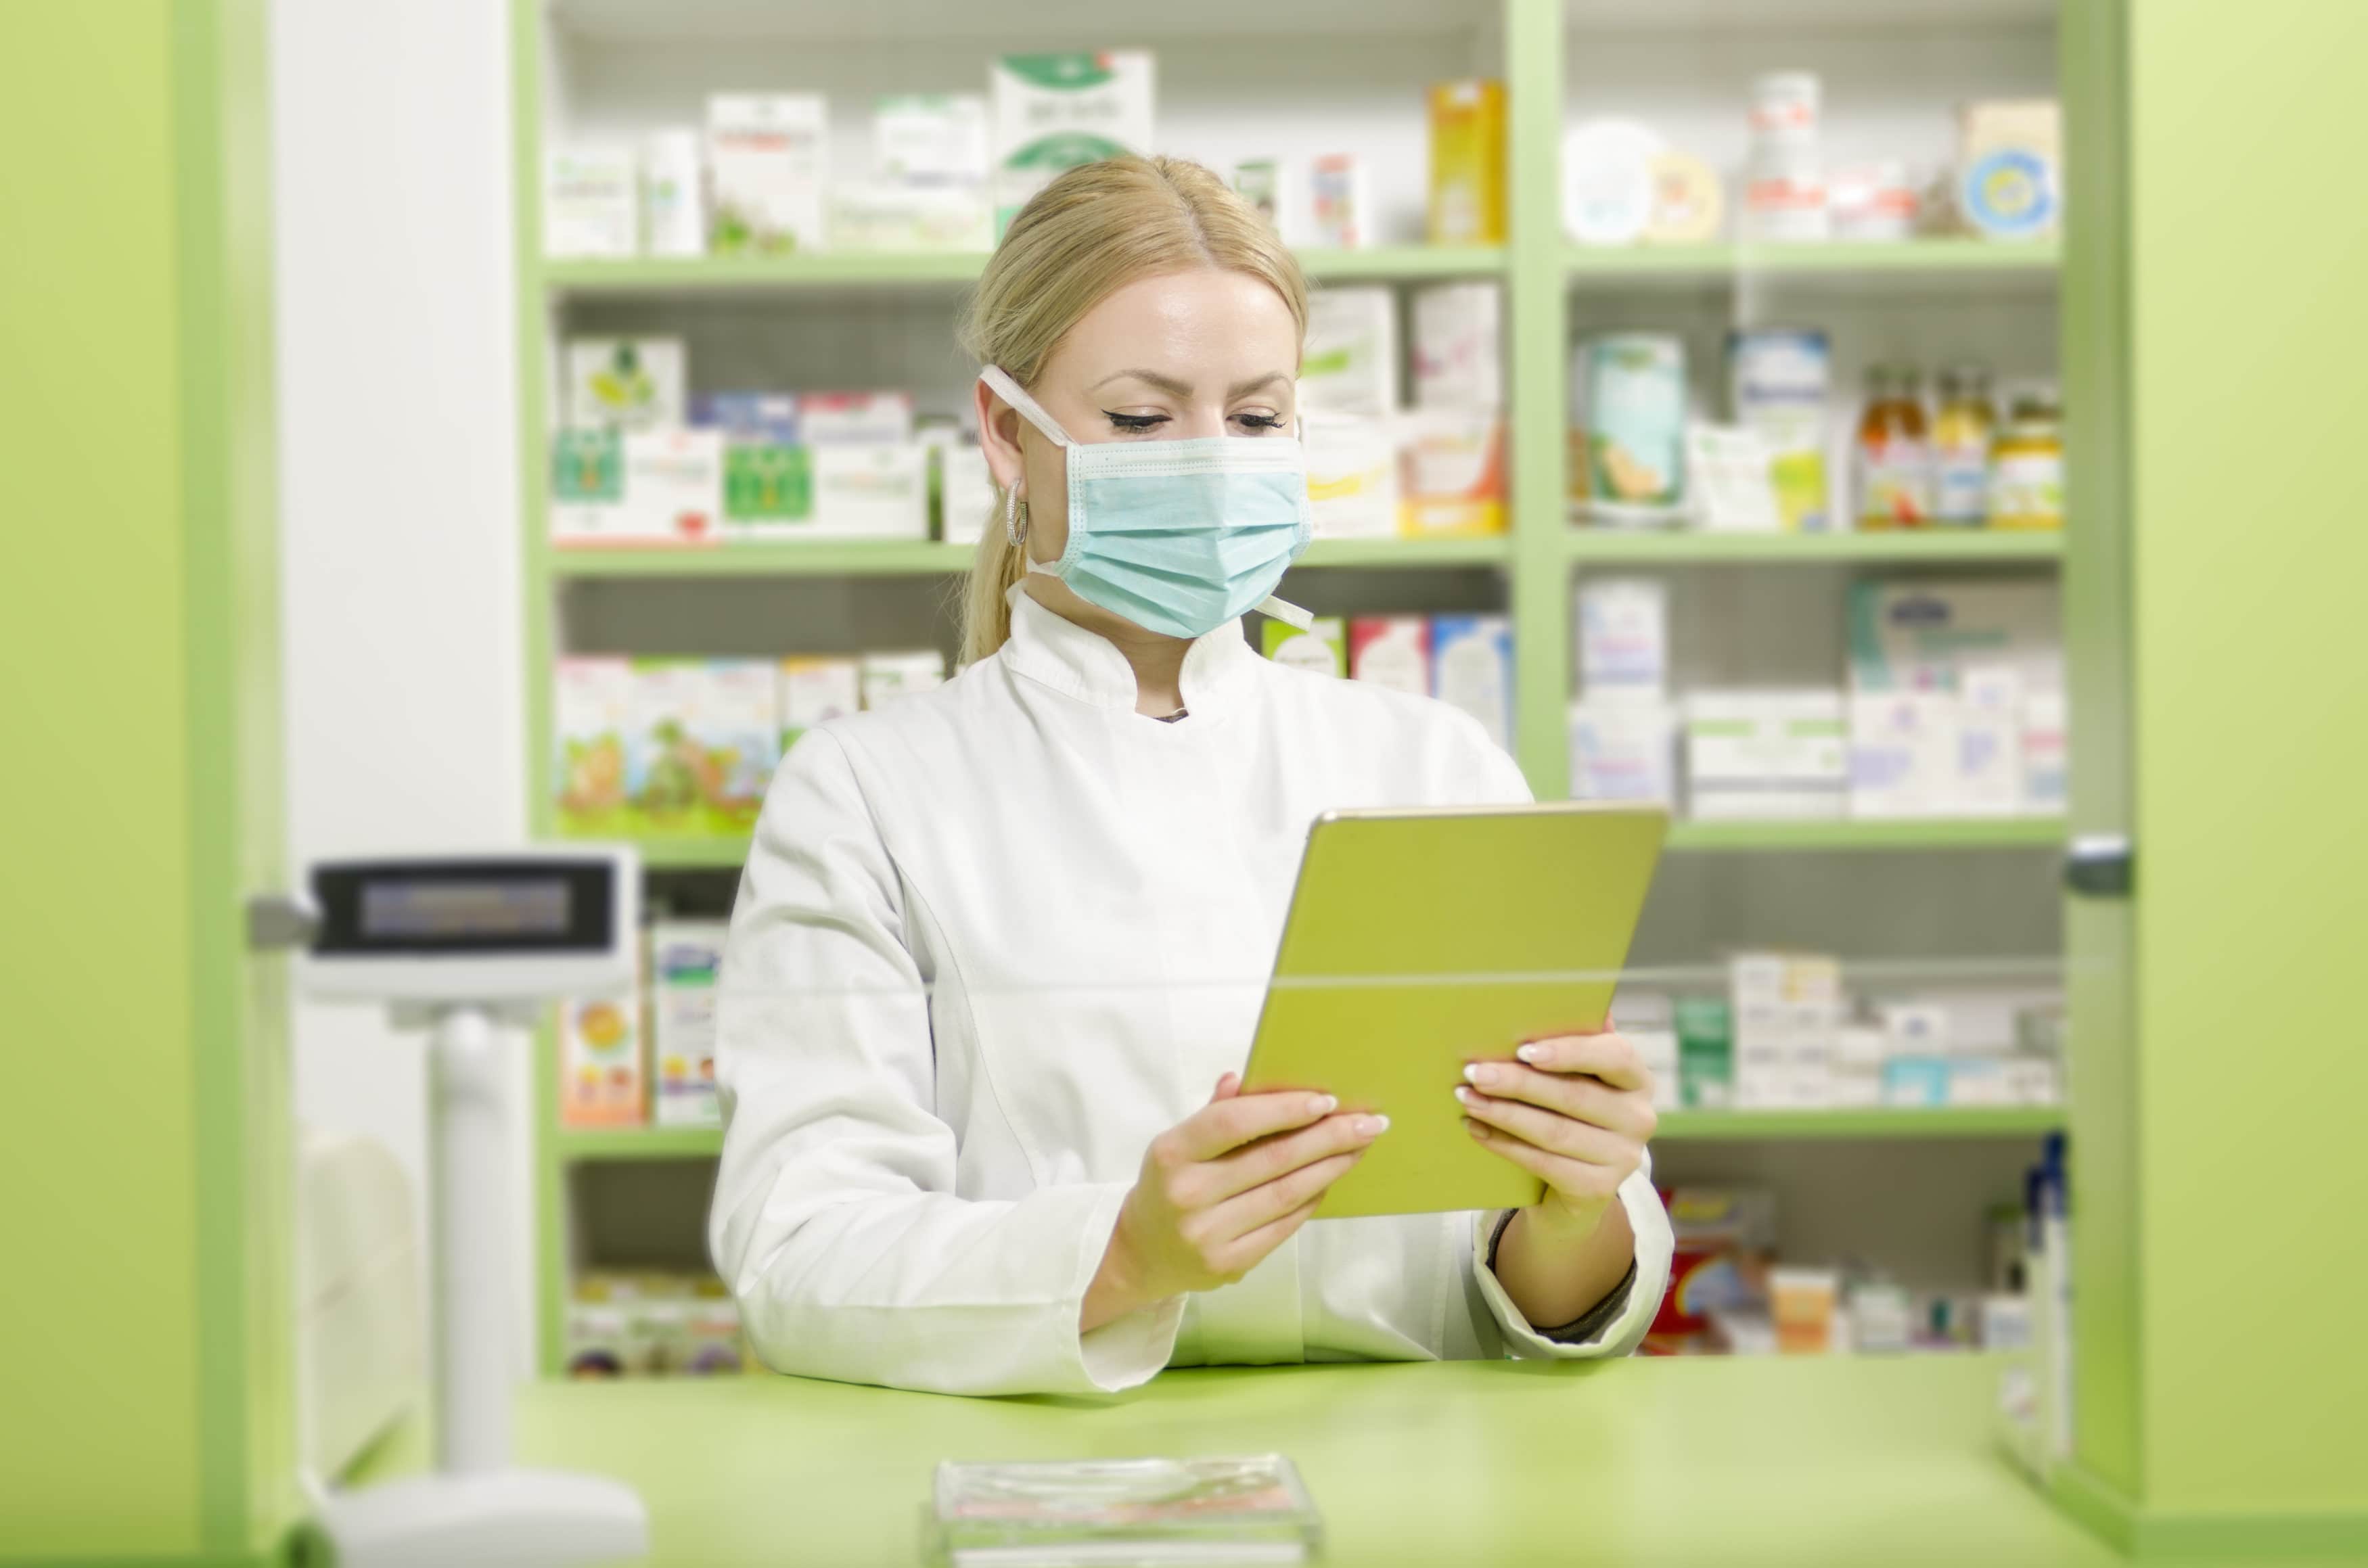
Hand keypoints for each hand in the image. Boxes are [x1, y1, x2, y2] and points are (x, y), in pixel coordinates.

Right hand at [1081, 1073, 1387, 1332]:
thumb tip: (1243, 1077)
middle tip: (1369, 1122)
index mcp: (1171, 1153)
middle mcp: (1186, 1195)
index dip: (1282, 1109)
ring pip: (1285, 1194)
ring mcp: (1207, 1234)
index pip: (1232, 1122)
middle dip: (1328, 1137)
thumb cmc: (1170, 1183)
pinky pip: (1284, 1226)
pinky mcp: (1228, 1265)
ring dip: (1330, 1168)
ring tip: (1359, 1148)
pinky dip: (1311, 1199)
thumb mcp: (1178, 1143)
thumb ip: (1213, 1112)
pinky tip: (1330, 1179)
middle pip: (1272, 1159)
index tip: (1326, 1100)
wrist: (1143, 1251)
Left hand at [1456, 1030, 1655, 1236]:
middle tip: (1475, 1072)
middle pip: (1573, 1096)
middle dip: (1518, 1083)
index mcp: (1637, 1079)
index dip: (1570, 1052)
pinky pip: (1543, 1163)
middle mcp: (1639, 1118)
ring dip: (1503, 1113)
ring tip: (1467, 1098)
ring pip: (1553, 1131)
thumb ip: (1575, 1041)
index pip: (1614, 1056)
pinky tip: (1477, 1129)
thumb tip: (1560, 994)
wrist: (1579, 1186)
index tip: (1524, 1050)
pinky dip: (1504, 1145)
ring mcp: (1622, 1158)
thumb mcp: (1581, 1077)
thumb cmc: (1574, 1114)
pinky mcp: (1597, 1189)